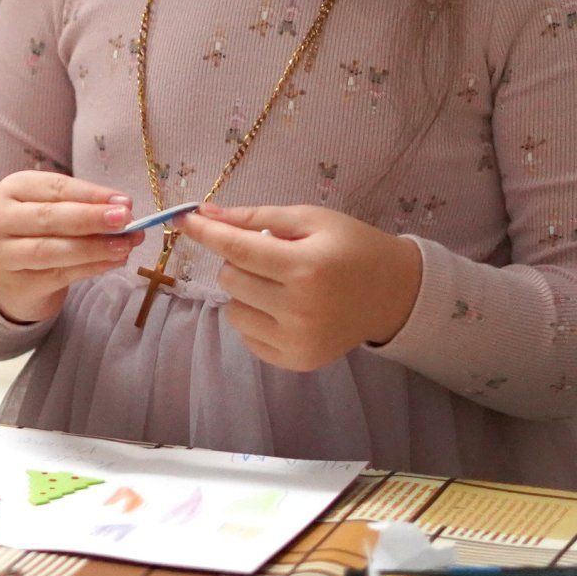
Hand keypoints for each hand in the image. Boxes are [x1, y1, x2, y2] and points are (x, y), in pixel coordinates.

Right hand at [0, 171, 136, 325]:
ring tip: (125, 245)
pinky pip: (59, 275)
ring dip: (94, 247)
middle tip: (126, 220)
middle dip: (92, 218)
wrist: (10, 279)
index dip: (91, 194)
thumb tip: (124, 207)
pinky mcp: (17, 284)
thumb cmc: (36, 234)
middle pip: (50, 217)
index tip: (125, 201)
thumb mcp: (51, 210)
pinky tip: (113, 262)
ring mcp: (4, 254)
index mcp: (11, 189)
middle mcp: (0, 219)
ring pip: (52, 249)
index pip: (55, 187)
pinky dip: (91, 268)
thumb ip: (83, 207)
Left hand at [176, 203, 422, 371]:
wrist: (393, 293)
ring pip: (233, 311)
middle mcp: (299, 310)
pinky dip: (254, 318)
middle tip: (268, 254)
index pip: (237, 250)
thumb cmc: (352, 247)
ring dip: (244, 291)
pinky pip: (248, 338)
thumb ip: (256, 218)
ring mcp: (297, 342)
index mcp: (305, 268)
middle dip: (238, 260)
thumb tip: (208, 213)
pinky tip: (282, 306)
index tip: (184, 219)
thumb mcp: (310, 219)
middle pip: (231, 279)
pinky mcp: (296, 362)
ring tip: (276, 282)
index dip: (206, 232)